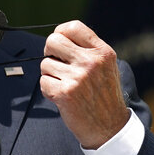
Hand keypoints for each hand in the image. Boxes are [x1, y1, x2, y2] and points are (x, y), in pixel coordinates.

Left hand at [39, 21, 129, 148]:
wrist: (110, 127)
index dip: (60, 33)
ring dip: (50, 74)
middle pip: (52, 41)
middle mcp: (91, 62)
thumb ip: (87, 50)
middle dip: (50, 52)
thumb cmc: (104, 96)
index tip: (60, 45)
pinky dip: (48, 90)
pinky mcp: (65, 93)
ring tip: (65, 85)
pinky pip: (43, 82)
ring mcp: (78, 77)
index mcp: (102, 52)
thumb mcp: (106, 66)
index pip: (73, 27)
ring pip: (45, 63)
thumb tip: (58, 37)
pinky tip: (62, 96)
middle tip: (57, 64)